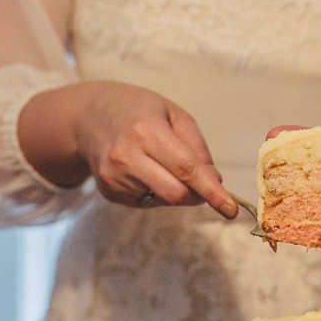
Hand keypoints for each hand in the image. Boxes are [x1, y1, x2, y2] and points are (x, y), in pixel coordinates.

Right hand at [18, 80, 237, 217]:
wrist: (90, 117)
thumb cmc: (139, 111)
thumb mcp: (174, 115)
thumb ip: (197, 148)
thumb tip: (214, 181)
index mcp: (146, 131)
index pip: (186, 169)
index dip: (211, 191)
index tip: (230, 208)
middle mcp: (126, 156)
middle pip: (176, 194)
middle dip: (198, 195)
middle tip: (204, 184)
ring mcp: (114, 177)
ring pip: (163, 201)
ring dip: (176, 190)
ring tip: (162, 164)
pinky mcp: (108, 191)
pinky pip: (147, 202)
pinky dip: (157, 192)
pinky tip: (145, 171)